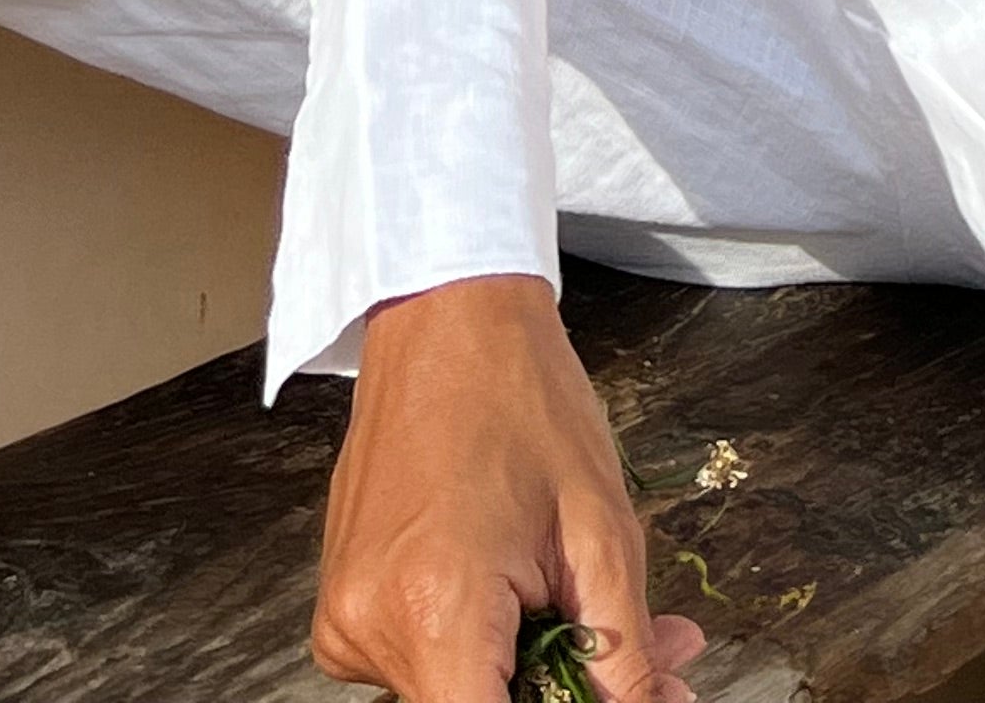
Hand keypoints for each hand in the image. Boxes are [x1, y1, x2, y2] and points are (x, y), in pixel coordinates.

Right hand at [313, 275, 705, 702]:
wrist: (446, 319)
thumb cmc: (523, 400)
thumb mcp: (601, 533)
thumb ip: (624, 656)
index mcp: (434, 611)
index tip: (607, 696)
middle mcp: (370, 628)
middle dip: (560, 697)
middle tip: (643, 653)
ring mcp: (345, 623)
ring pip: (453, 695)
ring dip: (524, 674)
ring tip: (574, 596)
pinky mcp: (342, 611)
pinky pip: (420, 665)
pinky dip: (479, 649)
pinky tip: (516, 592)